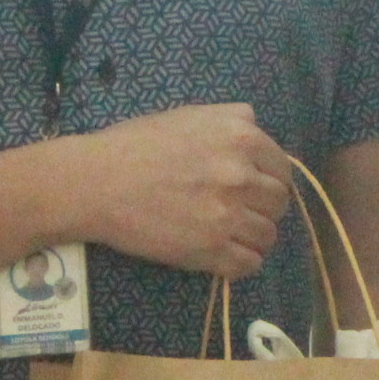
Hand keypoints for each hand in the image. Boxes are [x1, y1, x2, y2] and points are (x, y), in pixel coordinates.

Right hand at [46, 102, 291, 277]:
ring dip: (253, 237)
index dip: (270, 180)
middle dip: (264, 208)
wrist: (97, 182)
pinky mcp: (210, 250)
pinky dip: (242, 263)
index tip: (256, 189)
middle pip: (279, 203)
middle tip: (241, 212)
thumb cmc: (136, 144)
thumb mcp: (189, 115)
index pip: (282, 169)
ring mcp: (227, 215)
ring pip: (268, 236)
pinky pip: (249, 264)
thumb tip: (254, 125)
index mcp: (240, 137)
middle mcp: (241, 175)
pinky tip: (225, 254)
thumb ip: (230, 118)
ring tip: (231, 235)